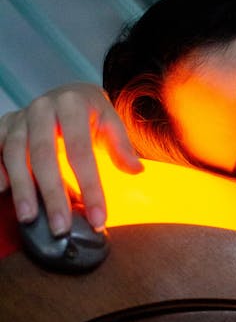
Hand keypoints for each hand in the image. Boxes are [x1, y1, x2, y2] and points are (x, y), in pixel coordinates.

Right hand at [0, 83, 142, 234]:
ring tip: (30, 219)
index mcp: (73, 104)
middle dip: (53, 195)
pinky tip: (3, 192)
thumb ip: (121, 146)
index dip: (90, 187)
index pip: (81, 151)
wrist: (67, 94)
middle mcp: (42, 108)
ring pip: (15, 154)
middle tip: (61, 228)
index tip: (98, 219)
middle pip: (44, 155)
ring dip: (23, 190)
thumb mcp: (111, 123)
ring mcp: (20, 117)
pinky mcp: (4, 126)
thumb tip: (136, 170)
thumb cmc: (92, 114)